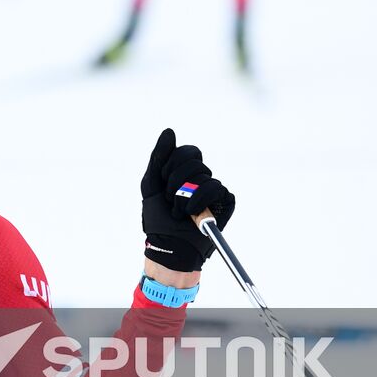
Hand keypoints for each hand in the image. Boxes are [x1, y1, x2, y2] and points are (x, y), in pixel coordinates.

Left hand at [140, 128, 234, 273]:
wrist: (168, 245)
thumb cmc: (157, 218)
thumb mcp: (151, 184)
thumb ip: (158, 156)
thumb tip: (169, 130)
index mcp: (185, 171)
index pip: (189, 151)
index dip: (173, 164)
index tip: (163, 182)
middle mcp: (202, 178)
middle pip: (195, 162)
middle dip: (175, 182)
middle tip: (170, 199)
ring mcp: (214, 190)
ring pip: (204, 176)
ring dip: (184, 197)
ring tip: (179, 212)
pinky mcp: (225, 202)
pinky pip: (217, 189)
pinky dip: (199, 201)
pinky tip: (192, 215)